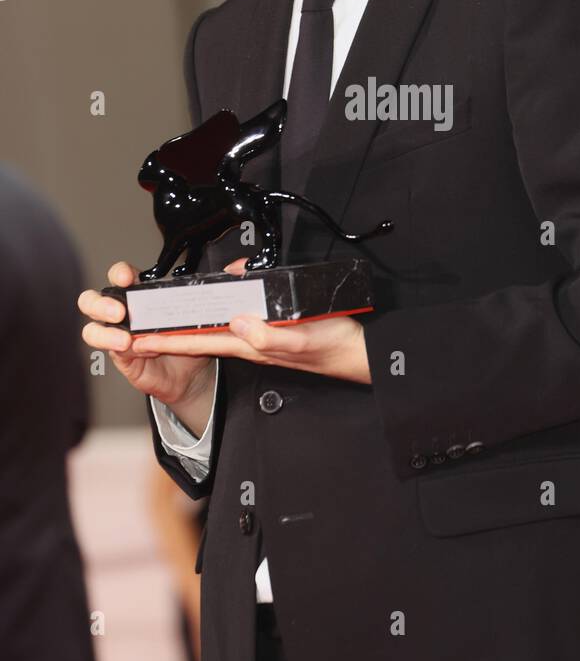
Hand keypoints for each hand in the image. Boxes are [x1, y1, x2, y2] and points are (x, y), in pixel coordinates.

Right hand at [78, 261, 214, 407]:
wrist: (191, 370)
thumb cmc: (185, 335)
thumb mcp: (186, 313)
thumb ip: (181, 301)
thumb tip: (191, 288)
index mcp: (135, 293)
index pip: (118, 276)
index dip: (118, 273)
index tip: (126, 277)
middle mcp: (120, 312)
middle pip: (90, 301)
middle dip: (99, 304)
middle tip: (118, 312)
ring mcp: (115, 335)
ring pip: (92, 330)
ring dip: (104, 334)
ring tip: (124, 340)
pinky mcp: (119, 356)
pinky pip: (113, 352)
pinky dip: (127, 351)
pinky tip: (141, 350)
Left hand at [126, 257, 372, 385]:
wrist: (360, 354)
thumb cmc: (334, 345)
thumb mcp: (302, 336)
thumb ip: (270, 334)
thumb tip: (238, 322)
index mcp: (251, 344)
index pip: (201, 341)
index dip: (169, 340)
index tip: (139, 339)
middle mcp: (252, 344)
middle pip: (202, 337)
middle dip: (170, 335)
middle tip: (139, 330)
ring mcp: (262, 340)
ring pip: (217, 331)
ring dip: (190, 327)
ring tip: (165, 320)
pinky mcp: (274, 333)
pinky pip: (238, 323)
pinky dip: (220, 315)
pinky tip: (219, 306)